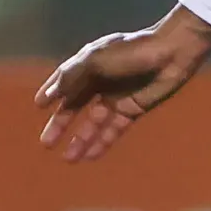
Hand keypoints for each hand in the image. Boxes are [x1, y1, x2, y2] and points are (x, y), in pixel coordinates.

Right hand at [34, 7, 210, 163]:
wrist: (171, 54)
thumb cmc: (132, 52)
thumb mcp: (96, 60)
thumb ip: (71, 78)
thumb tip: (49, 97)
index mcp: (89, 65)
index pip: (65, 81)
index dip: (52, 93)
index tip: (39, 106)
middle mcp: (100, 82)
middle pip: (76, 107)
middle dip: (61, 125)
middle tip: (46, 144)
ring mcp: (116, 97)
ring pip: (94, 123)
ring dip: (81, 140)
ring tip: (68, 159)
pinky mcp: (132, 109)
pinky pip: (113, 129)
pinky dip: (103, 142)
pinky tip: (91, 156)